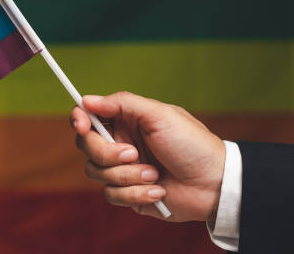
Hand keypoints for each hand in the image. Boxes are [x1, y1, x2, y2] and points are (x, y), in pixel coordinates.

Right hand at [70, 91, 225, 221]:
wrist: (215, 185)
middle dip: (107, 153)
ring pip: (96, 172)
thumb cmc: (192, 145)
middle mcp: (119, 143)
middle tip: (134, 154)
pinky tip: (159, 192)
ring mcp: (122, 169)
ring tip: (154, 174)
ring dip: (127, 176)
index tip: (82, 126)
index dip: (79, 119)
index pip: (87, 116)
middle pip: (86, 145)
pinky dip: (136, 194)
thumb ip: (122, 103)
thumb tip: (87, 99)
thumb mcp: (159, 115)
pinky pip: (112, 195)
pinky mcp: (127, 193)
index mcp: (125, 121)